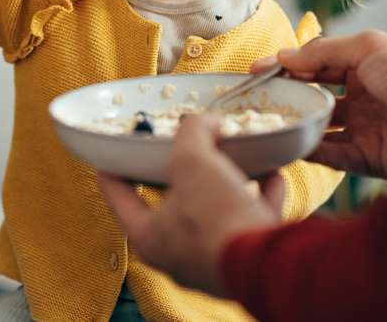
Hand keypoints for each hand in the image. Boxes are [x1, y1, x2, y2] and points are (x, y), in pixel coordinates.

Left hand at [97, 113, 284, 296]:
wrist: (266, 266)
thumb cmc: (216, 219)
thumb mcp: (193, 161)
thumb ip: (192, 133)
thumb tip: (205, 120)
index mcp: (148, 235)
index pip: (117, 193)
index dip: (115, 165)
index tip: (118, 149)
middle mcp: (176, 253)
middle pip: (172, 203)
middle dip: (184, 173)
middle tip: (188, 149)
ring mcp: (212, 261)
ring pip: (215, 213)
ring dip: (228, 183)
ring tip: (236, 158)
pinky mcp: (245, 263)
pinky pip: (249, 223)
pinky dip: (261, 199)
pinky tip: (272, 178)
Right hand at [254, 30, 386, 178]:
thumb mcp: (365, 47)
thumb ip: (322, 52)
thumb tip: (284, 55)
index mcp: (363, 67)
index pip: (316, 66)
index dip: (288, 66)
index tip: (256, 70)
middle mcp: (362, 98)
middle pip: (314, 98)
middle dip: (287, 96)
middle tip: (256, 97)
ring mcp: (363, 129)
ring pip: (320, 128)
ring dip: (296, 124)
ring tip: (268, 121)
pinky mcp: (367, 159)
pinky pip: (331, 156)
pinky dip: (311, 150)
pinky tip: (291, 142)